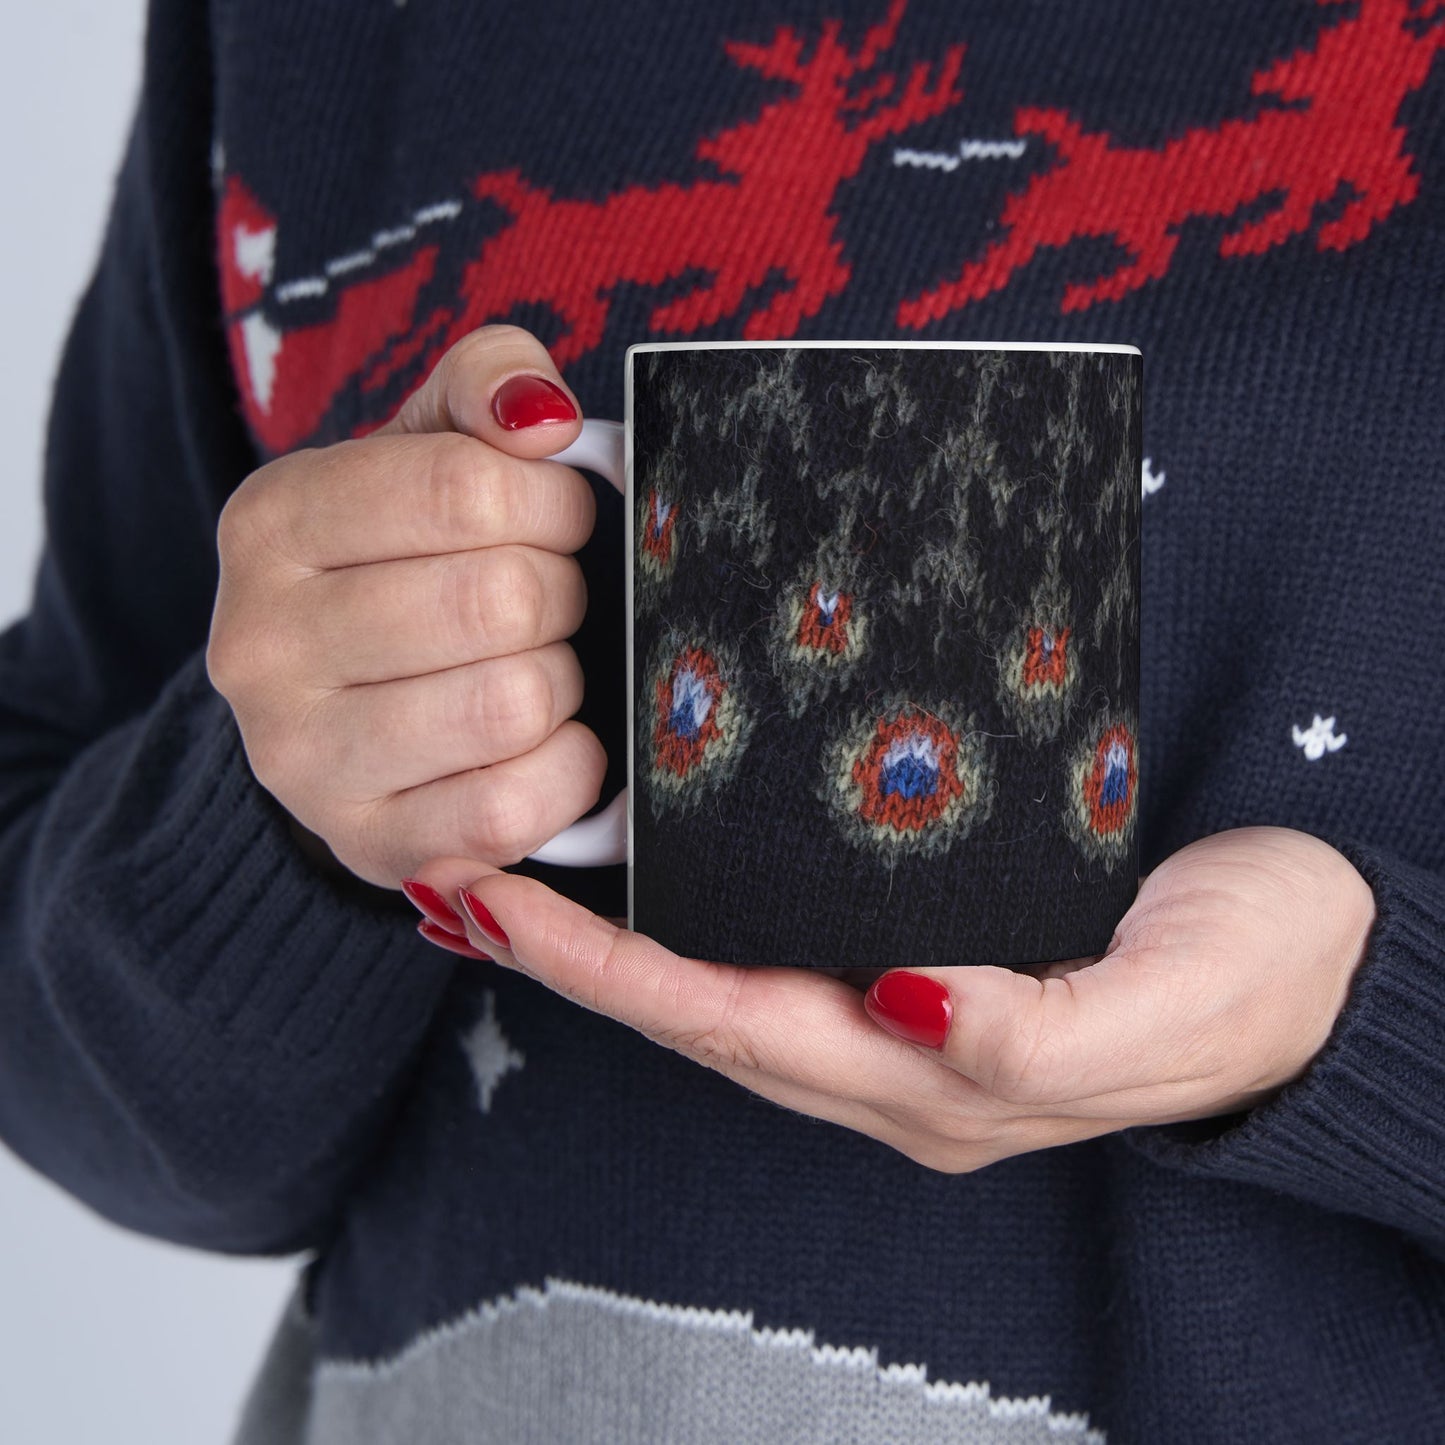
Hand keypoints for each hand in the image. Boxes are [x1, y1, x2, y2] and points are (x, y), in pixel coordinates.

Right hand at [207, 325, 603, 887]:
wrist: (345, 707)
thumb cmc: (407, 562)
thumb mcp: (428, 447)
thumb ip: (486, 385)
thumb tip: (542, 417)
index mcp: (272, 522)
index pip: (465, 488)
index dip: (552, 503)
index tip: (557, 519)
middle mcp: (261, 644)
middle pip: (500, 600)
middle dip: (561, 594)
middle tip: (548, 601)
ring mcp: (303, 760)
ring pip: (512, 703)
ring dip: (561, 681)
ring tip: (536, 667)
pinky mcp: (368, 844)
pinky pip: (513, 808)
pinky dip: (567, 769)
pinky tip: (547, 742)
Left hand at [407, 827, 1376, 1169]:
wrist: (1322, 960)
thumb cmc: (1259, 974)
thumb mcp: (1177, 1003)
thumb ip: (1046, 1029)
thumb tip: (909, 1007)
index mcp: (943, 1077)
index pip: (736, 1022)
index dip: (609, 970)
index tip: (499, 903)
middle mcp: (898, 1057)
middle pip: (697, 1010)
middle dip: (571, 955)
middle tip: (455, 875)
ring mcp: (904, 1016)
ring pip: (721, 986)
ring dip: (609, 942)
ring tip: (507, 875)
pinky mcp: (926, 961)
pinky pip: (773, 950)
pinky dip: (686, 922)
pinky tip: (645, 878)